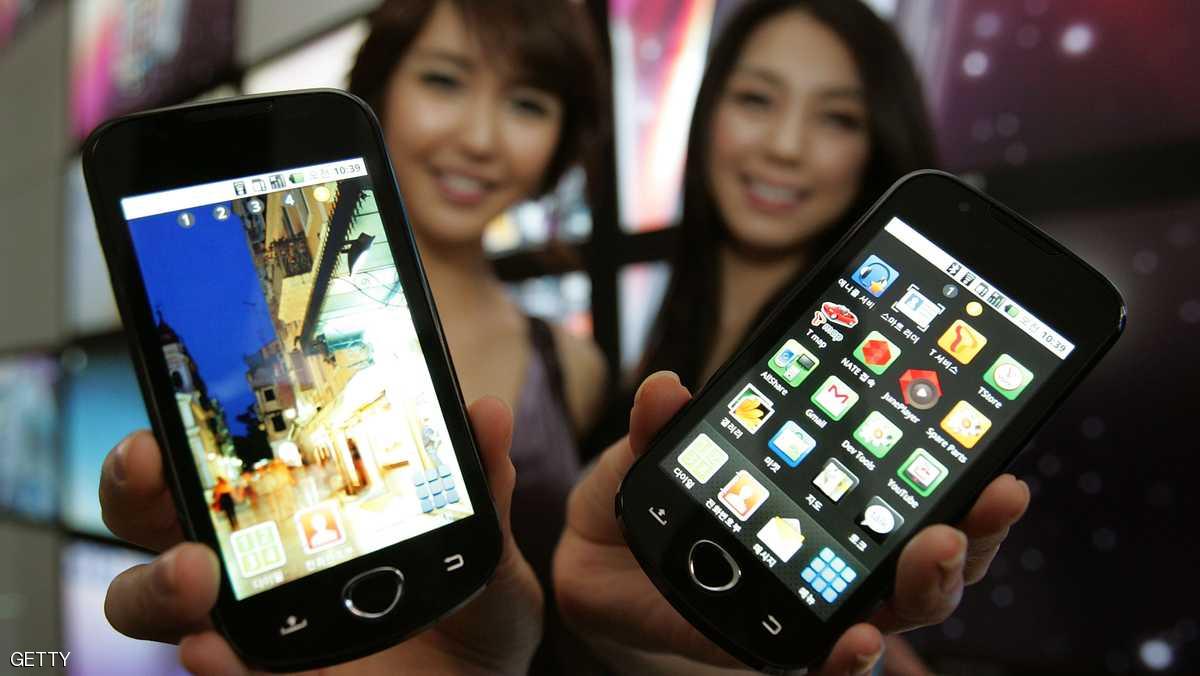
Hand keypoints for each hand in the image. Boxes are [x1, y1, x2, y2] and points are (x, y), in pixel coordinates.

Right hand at [100, 397, 541, 675]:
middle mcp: (252, 563)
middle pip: (154, 518)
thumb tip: (485, 413)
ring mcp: (251, 628)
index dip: (181, 428)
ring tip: (193, 571)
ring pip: (152, 601)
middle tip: (150, 462)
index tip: (176, 402)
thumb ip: (481, 485)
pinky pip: (219, 674)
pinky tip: (213, 649)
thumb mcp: (482, 544)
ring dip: (155, 580)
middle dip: (134, 485)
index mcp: (293, 508)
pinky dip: (211, 662)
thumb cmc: (470, 610)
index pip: (217, 459)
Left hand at [553, 372, 1029, 674]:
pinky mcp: (776, 648)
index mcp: (832, 502)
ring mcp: (815, 608)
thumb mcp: (663, 454)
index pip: (914, 496)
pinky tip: (858, 641)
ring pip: (895, 610)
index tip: (999, 462)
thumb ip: (665, 426)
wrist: (608, 561)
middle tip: (993, 498)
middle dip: (968, 531)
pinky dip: (845, 661)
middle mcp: (839, 560)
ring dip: (927, 583)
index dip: (963, 484)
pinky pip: (820, 666)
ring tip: (935, 550)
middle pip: (927, 559)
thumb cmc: (664, 499)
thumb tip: (665, 389)